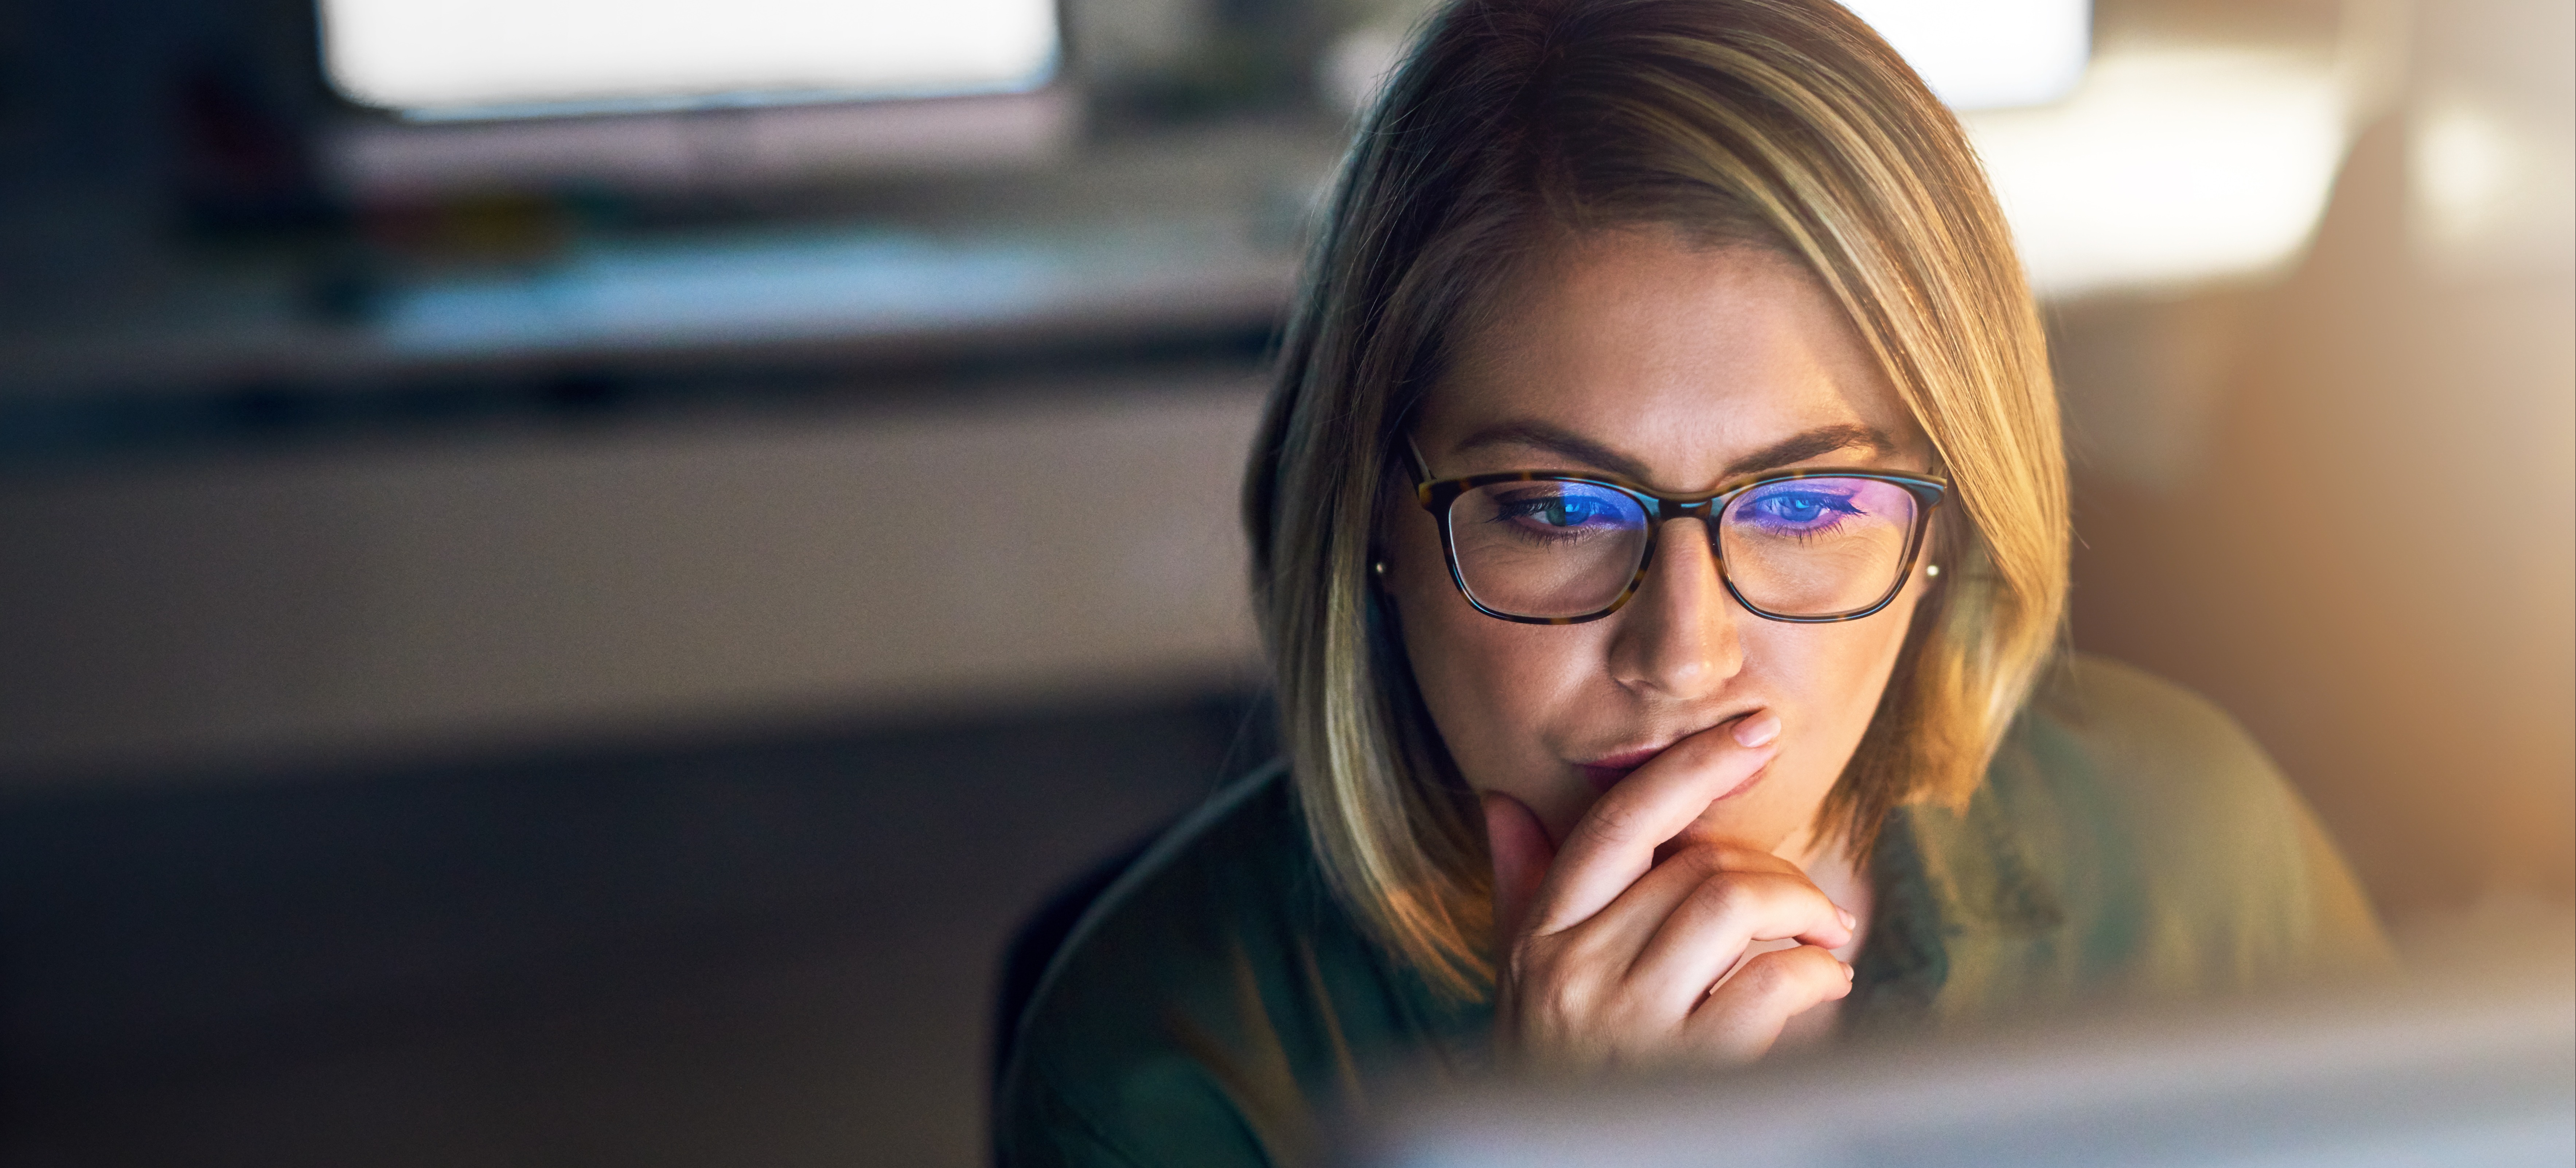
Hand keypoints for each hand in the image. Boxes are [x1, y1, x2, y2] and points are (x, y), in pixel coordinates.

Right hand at [1484, 713, 1856, 1070]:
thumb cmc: (1553, 1077)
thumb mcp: (1519, 984)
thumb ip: (1521, 892)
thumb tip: (1502, 803)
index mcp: (1539, 938)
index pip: (1619, 820)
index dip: (1693, 764)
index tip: (1755, 732)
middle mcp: (1573, 971)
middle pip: (1695, 863)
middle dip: (1773, 871)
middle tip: (1810, 905)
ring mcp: (1626, 1024)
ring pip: (1733, 904)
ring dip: (1804, 911)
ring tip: (1826, 941)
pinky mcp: (1684, 1073)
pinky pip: (1769, 984)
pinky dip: (1816, 974)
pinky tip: (1825, 986)